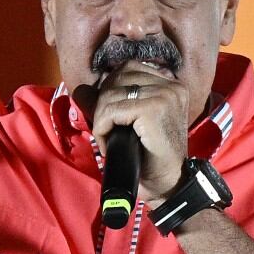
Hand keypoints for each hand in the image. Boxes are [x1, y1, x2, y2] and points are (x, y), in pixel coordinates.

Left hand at [88, 61, 189, 201]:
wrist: (166, 184)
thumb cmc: (149, 156)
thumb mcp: (130, 122)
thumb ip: (110, 102)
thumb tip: (81, 89)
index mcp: (170, 84)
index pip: (127, 69)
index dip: (110, 90)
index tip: (111, 118)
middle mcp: (171, 85)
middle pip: (117, 78)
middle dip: (103, 104)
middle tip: (107, 131)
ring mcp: (164, 95)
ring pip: (110, 94)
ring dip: (101, 119)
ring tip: (108, 140)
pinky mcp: (153, 109)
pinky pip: (111, 110)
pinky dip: (102, 128)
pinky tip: (107, 144)